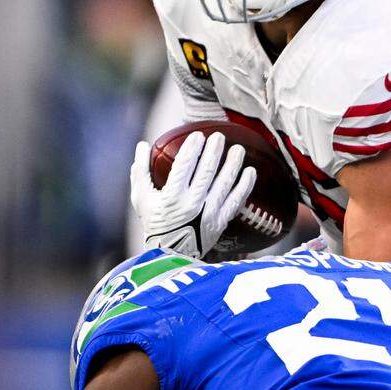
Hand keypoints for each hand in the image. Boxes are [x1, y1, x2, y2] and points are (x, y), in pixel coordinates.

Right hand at [131, 131, 256, 258]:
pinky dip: (244, 186)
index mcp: (171, 196)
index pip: (184, 166)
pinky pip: (236, 201)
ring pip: (224, 184)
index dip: (193, 148)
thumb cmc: (154, 223)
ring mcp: (209, 214)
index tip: (199, 135)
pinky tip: (251, 172)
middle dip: (214, 151)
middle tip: (220, 136)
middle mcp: (192, 204)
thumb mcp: (140, 198)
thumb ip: (140, 171)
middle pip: (207, 171)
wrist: (171, 255)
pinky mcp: (220, 222)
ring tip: (238, 149)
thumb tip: (143, 145)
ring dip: (233, 164)